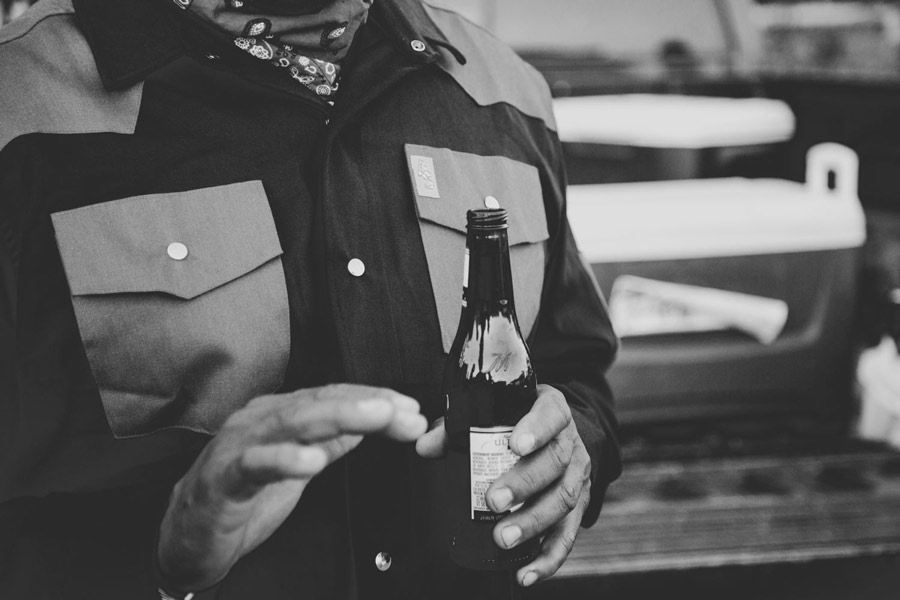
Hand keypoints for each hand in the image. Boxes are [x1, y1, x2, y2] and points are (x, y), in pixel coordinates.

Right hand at [157, 384, 427, 591]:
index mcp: (280, 416)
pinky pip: (254, 464)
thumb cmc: (239, 496)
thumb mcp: (296, 466)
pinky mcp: (222, 479)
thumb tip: (369, 421)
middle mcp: (260, 421)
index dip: (374, 400)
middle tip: (403, 409)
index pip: (333, 397)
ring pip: (292, 422)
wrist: (186, 537)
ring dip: (338, 416)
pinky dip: (284, 459)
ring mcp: (239, 445)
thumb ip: (329, 442)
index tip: (410, 409)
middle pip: (319, 403)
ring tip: (374, 418)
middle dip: (367, 403)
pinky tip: (312, 461)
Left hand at [416, 385, 590, 586]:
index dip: (536, 429)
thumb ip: (459, 427)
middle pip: (555, 462)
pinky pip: (568, 535)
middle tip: (493, 500)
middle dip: (524, 484)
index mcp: (552, 410)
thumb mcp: (496, 413)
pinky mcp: (578, 508)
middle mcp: (570, 443)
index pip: (551, 415)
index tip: (515, 445)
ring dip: (532, 522)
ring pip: (563, 499)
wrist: (558, 435)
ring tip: (502, 538)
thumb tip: (425, 446)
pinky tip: (526, 572)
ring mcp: (577, 476)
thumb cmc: (521, 422)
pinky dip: (548, 558)